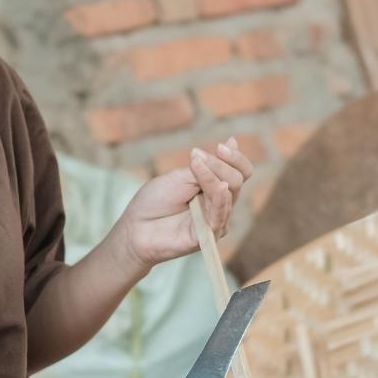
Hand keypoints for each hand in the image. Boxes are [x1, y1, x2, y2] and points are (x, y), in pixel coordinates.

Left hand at [115, 136, 253, 270]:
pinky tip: (216, 185)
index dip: (236, 158)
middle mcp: (220, 204)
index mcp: (216, 188)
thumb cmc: (156, 200)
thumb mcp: (183, 176)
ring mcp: (216, 220)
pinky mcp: (209, 235)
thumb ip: (208, 166)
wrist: (136, 226)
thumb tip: (233, 141)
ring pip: (229, 193)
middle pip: (237, 180)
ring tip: (194, 164)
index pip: (241, 172)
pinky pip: (220, 213)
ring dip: (213, 175)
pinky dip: (217, 195)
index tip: (220, 146)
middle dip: (221, 164)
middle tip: (195, 155)